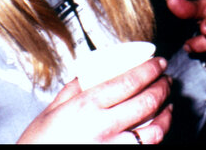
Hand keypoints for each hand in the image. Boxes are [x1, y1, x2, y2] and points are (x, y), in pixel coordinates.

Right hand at [18, 56, 171, 143]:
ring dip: (167, 114)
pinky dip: (156, 137)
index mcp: (87, 107)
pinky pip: (145, 148)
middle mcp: (103, 127)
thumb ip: (74, 88)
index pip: (130, 81)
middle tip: (166, 80)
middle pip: (147, 102)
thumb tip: (90, 72)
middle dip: (163, 87)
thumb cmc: (38, 145)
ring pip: (154, 130)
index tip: (158, 63)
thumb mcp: (51, 110)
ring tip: (168, 105)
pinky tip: (157, 129)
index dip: (150, 69)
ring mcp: (113, 148)